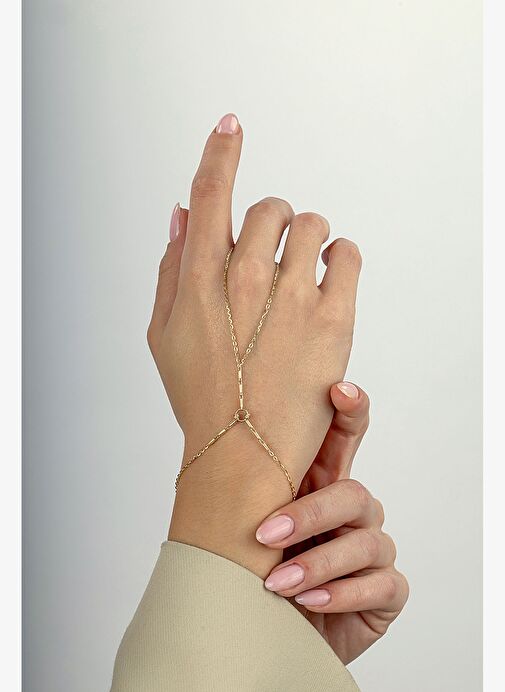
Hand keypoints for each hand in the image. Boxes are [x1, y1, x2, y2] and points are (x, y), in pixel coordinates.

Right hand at [147, 114, 361, 573]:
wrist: (243, 451)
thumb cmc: (201, 395)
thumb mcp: (163, 333)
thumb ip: (170, 267)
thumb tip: (182, 215)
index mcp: (199, 278)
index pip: (211, 193)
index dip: (221, 150)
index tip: (231, 125)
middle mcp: (245, 278)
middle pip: (268, 208)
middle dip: (270, 225)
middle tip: (271, 258)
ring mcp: (292, 297)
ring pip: (310, 223)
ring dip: (306, 239)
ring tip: (302, 271)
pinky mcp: (333, 318)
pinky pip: (347, 253)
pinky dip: (340, 256)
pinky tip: (329, 275)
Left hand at [256, 383, 408, 663]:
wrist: (268, 633)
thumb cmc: (256, 571)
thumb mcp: (252, 528)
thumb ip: (253, 491)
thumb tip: (213, 447)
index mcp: (321, 485)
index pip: (346, 438)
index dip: (350, 411)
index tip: (339, 390)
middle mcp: (353, 512)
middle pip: (351, 493)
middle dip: (310, 513)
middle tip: (265, 534)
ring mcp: (373, 550)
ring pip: (367, 541)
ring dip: (318, 563)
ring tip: (277, 584)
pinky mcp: (387, 591)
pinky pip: (381, 584)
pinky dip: (342, 594)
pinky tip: (310, 603)